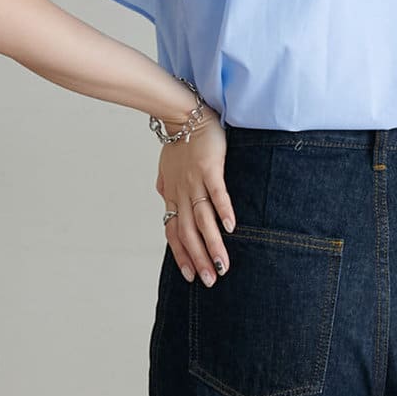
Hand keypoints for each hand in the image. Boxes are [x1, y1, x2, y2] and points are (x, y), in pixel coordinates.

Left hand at [157, 121, 235, 285]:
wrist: (182, 115)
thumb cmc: (178, 142)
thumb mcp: (166, 168)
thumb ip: (166, 186)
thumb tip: (164, 200)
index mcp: (172, 196)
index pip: (174, 232)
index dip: (181, 255)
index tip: (189, 276)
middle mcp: (182, 193)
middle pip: (189, 233)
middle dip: (199, 259)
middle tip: (209, 280)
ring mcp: (195, 182)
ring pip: (202, 220)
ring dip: (213, 244)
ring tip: (222, 265)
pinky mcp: (210, 169)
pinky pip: (217, 194)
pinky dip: (223, 211)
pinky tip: (232, 228)